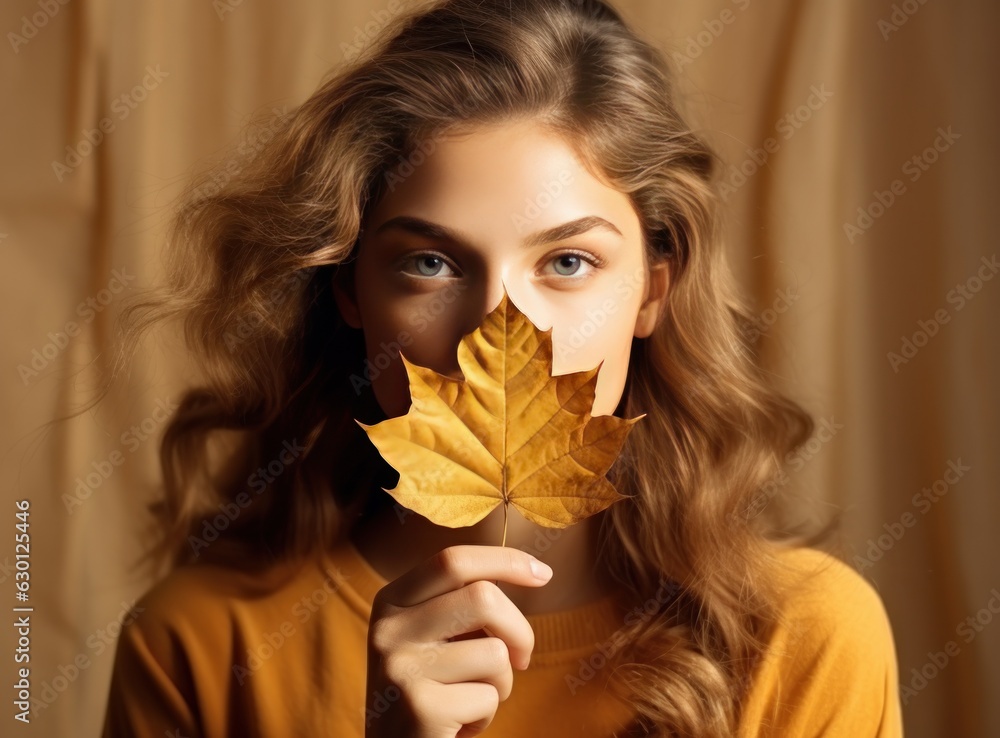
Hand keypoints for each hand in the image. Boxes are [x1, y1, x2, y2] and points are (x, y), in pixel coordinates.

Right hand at [364, 544, 553, 737]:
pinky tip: (458, 726)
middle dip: (519, 630)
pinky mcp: (420, 707)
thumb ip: (461, 604)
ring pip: (494, 652)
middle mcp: (388, 629)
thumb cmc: (428, 692)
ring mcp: (401, 667)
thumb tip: (531, 571)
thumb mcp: (431, 638)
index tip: (543, 574)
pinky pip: (487, 697)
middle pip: (483, 598)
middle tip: (521, 659)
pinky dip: (486, 715)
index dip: (504, 561)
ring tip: (471, 700)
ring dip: (501, 683)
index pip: (453, 561)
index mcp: (391, 602)